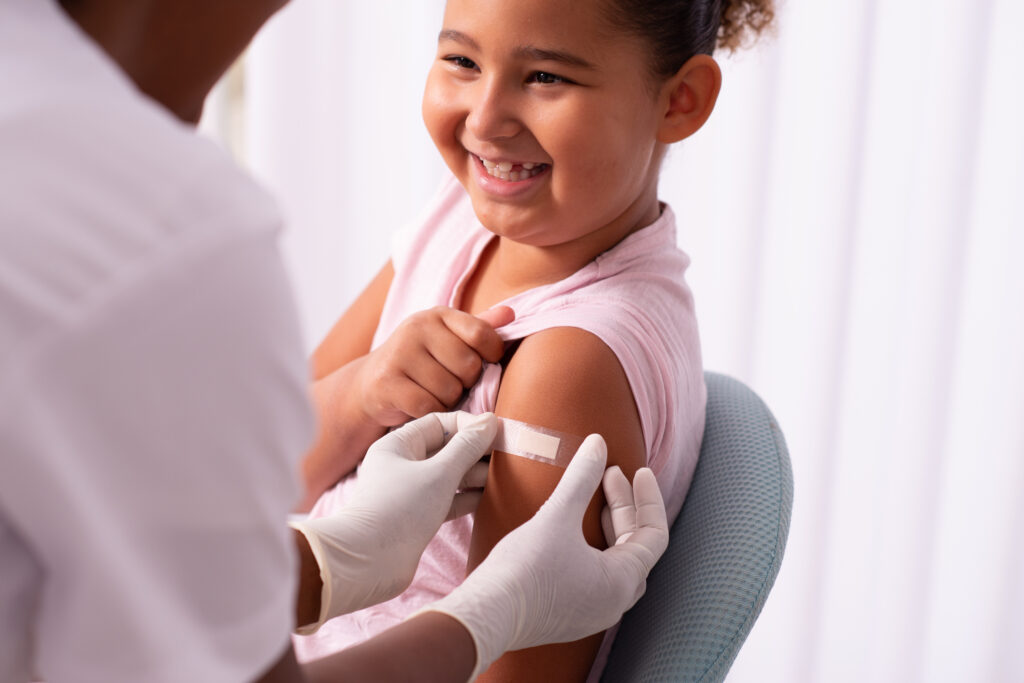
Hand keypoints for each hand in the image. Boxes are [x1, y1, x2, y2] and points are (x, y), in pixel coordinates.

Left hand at [291, 412, 497, 631]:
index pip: (439, 423)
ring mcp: (409, 493)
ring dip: (474, 475)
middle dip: (475, 451)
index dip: (469, 426)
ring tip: (503, 478)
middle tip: (507, 457)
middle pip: (446, 449)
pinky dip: (467, 498)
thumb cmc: (399, 510)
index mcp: (398, 445)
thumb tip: (490, 421)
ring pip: (448, 476)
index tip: (498, 433)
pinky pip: (447, 500)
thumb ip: (467, 447)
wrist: (368, 564)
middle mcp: (402, 465)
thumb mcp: (439, 473)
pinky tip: (489, 499)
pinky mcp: (417, 517)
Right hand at [354, 306, 513, 426]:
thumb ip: (480, 328)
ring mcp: (399, 354)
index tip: (483, 363)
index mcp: (438, 314)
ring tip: (433, 393)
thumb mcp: (450, 339)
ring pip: (450, 390)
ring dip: (448, 401)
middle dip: (466, 383)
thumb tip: (511, 315)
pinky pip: (429, 406)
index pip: (482, 334)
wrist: (371, 383)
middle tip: (450, 382)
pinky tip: (421, 406)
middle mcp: (416, 327)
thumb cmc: (422, 361)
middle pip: (469, 366)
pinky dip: (431, 413)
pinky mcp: (387, 382)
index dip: (491, 355)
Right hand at [423, 435, 669, 678]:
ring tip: (594, 497)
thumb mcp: (557, 516)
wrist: (485, 616)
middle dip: (624, 507)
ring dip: (609, 528)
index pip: (654, 535)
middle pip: (635, 548)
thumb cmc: (523, 570)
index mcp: (620, 582)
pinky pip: (596, 578)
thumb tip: (598, 442)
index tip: (638, 471)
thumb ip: (582, 477)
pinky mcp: (569, 617)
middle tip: (609, 474)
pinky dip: (595, 548)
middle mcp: (613, 603)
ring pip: (616, 563)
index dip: (649, 498)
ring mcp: (591, 614)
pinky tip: (574, 532)